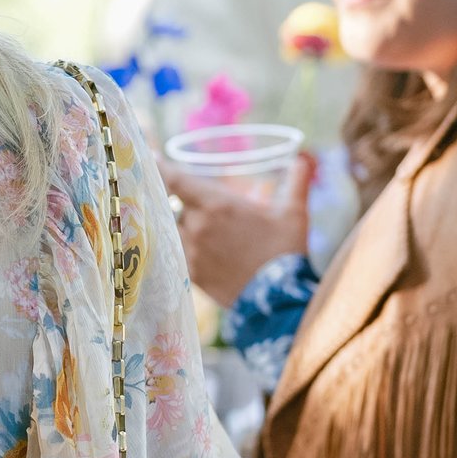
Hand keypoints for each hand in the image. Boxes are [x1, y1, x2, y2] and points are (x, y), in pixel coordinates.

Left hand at [158, 152, 313, 307]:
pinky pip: (177, 253)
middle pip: (172, 204)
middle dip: (176, 200)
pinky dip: (182, 246)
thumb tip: (305, 157)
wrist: (278, 300)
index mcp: (216, 204)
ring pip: (172, 229)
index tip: (151, 157)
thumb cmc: (286, 252)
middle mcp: (197, 226)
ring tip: (189, 223)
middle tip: (179, 195)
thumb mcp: (294, 212)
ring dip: (178, 224)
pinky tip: (192, 247)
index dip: (160, 166)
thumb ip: (297, 180)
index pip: (175, 179)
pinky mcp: (191, 274)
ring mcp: (191, 251)